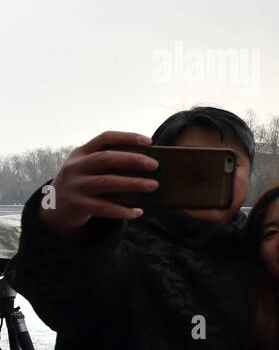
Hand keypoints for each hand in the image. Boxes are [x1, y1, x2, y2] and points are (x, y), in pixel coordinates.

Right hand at [37, 131, 157, 239]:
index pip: (104, 138)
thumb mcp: (88, 168)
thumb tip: (147, 164)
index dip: (127, 137)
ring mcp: (75, 186)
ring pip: (106, 182)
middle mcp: (76, 167)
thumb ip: (109, 164)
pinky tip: (138, 212)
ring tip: (153, 185)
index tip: (148, 141)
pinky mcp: (77, 205)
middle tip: (154, 165)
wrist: (54, 207)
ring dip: (132, 183)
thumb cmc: (82, 183)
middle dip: (132, 159)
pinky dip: (123, 210)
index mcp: (81, 153)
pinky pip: (104, 208)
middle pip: (105, 158)